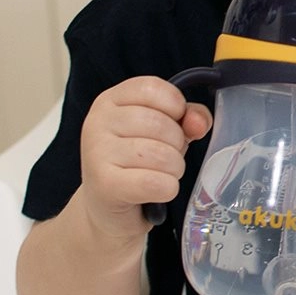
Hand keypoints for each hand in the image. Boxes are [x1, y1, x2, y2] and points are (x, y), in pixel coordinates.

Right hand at [79, 75, 211, 242]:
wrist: (106, 207)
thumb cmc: (137, 161)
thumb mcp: (164, 130)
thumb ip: (189, 117)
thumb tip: (198, 122)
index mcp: (110, 100)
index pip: (152, 87)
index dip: (176, 106)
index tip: (175, 121)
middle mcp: (97, 122)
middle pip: (160, 123)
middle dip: (177, 144)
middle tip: (167, 156)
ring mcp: (97, 153)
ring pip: (162, 155)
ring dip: (174, 169)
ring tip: (162, 173)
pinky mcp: (104, 185)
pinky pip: (156, 183)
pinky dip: (167, 188)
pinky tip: (157, 191)